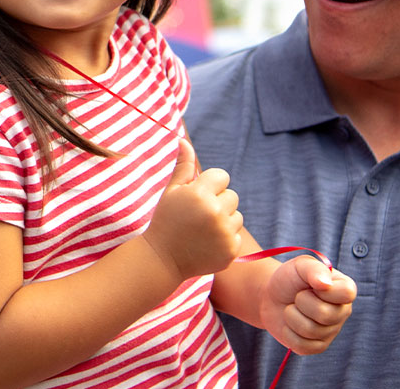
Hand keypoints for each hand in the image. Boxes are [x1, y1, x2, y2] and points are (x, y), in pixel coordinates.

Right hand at [142, 139, 245, 281]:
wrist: (162, 259)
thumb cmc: (166, 220)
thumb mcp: (171, 191)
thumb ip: (183, 166)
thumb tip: (183, 140)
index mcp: (200, 193)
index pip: (222, 177)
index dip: (210, 185)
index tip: (197, 197)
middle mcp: (215, 212)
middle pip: (232, 196)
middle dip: (218, 203)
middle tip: (198, 216)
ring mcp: (224, 233)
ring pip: (237, 216)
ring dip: (224, 221)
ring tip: (203, 230)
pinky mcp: (231, 250)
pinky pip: (236, 236)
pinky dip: (226, 239)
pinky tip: (207, 244)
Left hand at [257, 255, 355, 354]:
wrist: (272, 297)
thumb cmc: (290, 278)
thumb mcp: (300, 266)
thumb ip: (314, 269)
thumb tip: (325, 284)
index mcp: (345, 289)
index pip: (347, 293)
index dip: (325, 290)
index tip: (312, 285)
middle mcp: (342, 312)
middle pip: (325, 314)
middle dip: (301, 302)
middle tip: (298, 296)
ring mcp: (331, 332)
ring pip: (310, 330)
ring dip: (292, 316)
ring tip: (292, 308)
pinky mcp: (317, 347)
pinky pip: (302, 345)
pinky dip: (288, 332)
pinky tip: (290, 324)